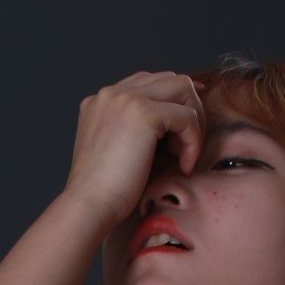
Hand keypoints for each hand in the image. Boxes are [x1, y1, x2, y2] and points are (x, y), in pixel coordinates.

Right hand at [63, 69, 206, 231]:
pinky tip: (184, 165)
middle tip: (186, 146)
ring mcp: (126, 98)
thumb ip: (142, 130)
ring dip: (193, 120)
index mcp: (102, 101)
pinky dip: (194, 140)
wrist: (89, 206)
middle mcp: (111, 93)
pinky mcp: (143, 113)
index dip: (172, 103)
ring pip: (183, 87)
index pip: (149, 83)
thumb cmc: (106, 191)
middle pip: (169, 78)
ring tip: (184, 154)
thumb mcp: (120, 150)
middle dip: (187, 108)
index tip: (184, 130)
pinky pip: (187, 115)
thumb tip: (182, 122)